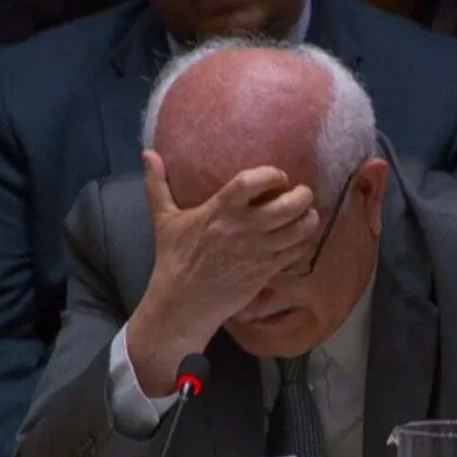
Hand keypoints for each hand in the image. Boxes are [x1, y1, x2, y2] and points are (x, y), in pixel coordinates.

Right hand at [140, 150, 318, 326]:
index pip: (251, 182)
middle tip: (303, 193)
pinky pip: (296, 252)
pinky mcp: (266, 271)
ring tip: (308, 213)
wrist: (183, 304)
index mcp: (219, 211)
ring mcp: (258, 252)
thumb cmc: (174, 259)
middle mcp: (243, 229)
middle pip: (287, 206)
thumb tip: (147, 153)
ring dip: (309, 218)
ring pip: (298, 230)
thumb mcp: (163, 219)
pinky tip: (302, 236)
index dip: (271, 174)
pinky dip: (305, 242)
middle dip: (302, 196)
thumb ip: (158, 184)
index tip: (277, 176)